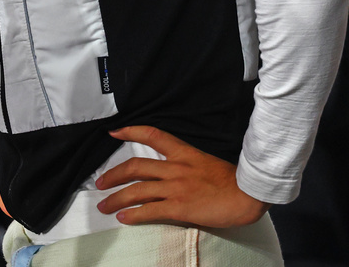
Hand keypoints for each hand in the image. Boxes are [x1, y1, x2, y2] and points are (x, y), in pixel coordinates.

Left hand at [95, 126, 268, 227]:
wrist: (249, 194)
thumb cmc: (234, 181)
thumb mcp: (207, 164)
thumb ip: (188, 166)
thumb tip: (174, 175)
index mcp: (184, 154)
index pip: (152, 135)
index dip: (131, 131)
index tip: (114, 132)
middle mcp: (175, 168)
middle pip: (135, 167)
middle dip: (113, 175)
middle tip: (99, 182)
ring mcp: (176, 188)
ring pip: (137, 190)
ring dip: (115, 198)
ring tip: (103, 205)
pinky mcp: (180, 207)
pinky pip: (150, 210)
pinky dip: (133, 214)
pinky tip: (123, 217)